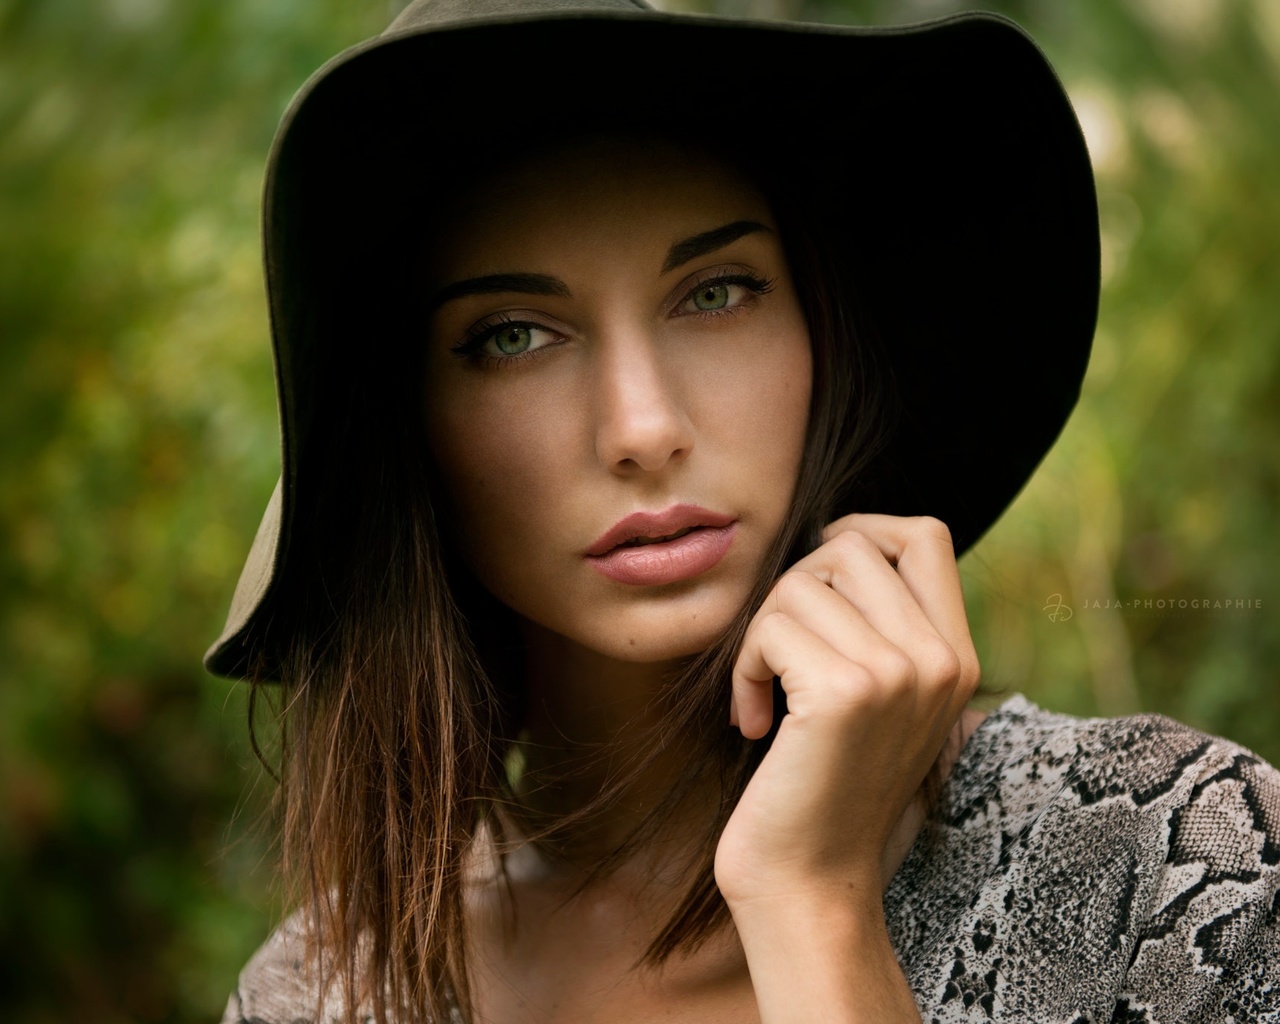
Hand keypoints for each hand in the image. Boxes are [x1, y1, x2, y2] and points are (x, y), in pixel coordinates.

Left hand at [716, 513, 980, 908]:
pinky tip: (755, 722)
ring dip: (761, 635)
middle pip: (849, 546)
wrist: (811, 883)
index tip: (817, 588)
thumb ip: (883, 627)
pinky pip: (769, 627)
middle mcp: (941, 660)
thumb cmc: (825, 786)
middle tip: (781, 655)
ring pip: (800, 582)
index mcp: (957, 658)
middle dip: (793, 591)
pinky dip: (744, 669)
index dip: (861, 534)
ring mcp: (900, 674)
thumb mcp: (880, 699)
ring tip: (767, 694)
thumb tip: (835, 541)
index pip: (925, 534)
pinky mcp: (846, 694)